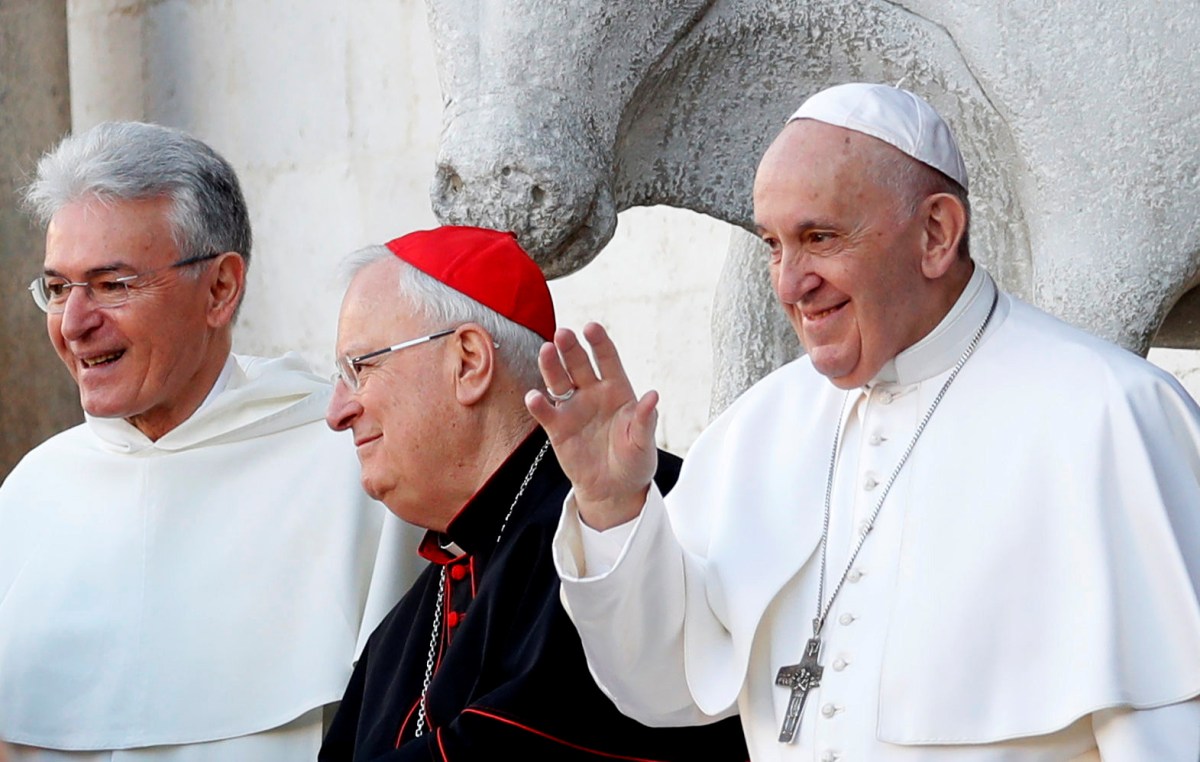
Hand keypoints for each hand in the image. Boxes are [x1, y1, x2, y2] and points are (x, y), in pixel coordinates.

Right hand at [525, 323, 657, 528]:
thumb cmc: (634, 461)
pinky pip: (546, 412)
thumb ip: (645, 419)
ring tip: (545, 351)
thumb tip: (653, 396)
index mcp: (618, 390)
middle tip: (562, 334)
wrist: (615, 489)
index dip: (599, 343)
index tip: (591, 328)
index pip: (608, 360)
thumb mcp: (643, 442)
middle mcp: (593, 394)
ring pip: (559, 381)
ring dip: (551, 366)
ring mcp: (574, 409)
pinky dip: (539, 404)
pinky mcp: (558, 428)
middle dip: (570, 349)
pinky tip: (534, 397)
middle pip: (579, 364)